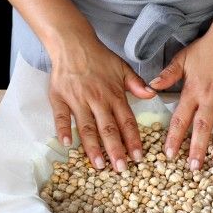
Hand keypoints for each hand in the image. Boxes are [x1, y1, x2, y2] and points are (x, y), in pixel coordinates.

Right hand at [48, 34, 155, 171]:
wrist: (72, 43)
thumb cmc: (99, 57)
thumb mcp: (122, 67)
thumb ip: (136, 84)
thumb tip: (152, 95)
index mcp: (114, 94)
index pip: (126, 121)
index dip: (133, 140)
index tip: (138, 157)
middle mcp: (97, 99)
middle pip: (108, 129)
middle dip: (115, 150)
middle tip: (121, 169)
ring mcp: (77, 100)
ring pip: (87, 127)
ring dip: (93, 147)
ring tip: (99, 165)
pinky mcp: (60, 98)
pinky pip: (61, 116)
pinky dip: (63, 130)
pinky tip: (66, 144)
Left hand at [149, 30, 212, 169]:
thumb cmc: (206, 48)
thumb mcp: (182, 58)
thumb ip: (167, 75)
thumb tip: (150, 87)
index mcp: (193, 89)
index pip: (181, 117)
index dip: (175, 137)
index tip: (170, 154)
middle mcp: (212, 94)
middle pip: (203, 125)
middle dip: (197, 148)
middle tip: (194, 168)